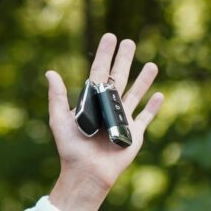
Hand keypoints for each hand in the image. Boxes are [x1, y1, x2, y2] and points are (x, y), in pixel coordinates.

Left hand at [43, 33, 165, 210]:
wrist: (86, 172)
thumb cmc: (70, 149)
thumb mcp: (59, 120)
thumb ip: (57, 97)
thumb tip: (50, 72)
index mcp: (92, 101)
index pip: (100, 72)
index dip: (105, 54)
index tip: (110, 37)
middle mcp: (108, 107)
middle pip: (120, 78)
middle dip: (125, 60)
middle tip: (130, 42)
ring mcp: (122, 120)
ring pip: (136, 94)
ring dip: (144, 79)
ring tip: (151, 65)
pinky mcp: (133, 134)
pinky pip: (146, 117)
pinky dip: (153, 107)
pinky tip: (159, 95)